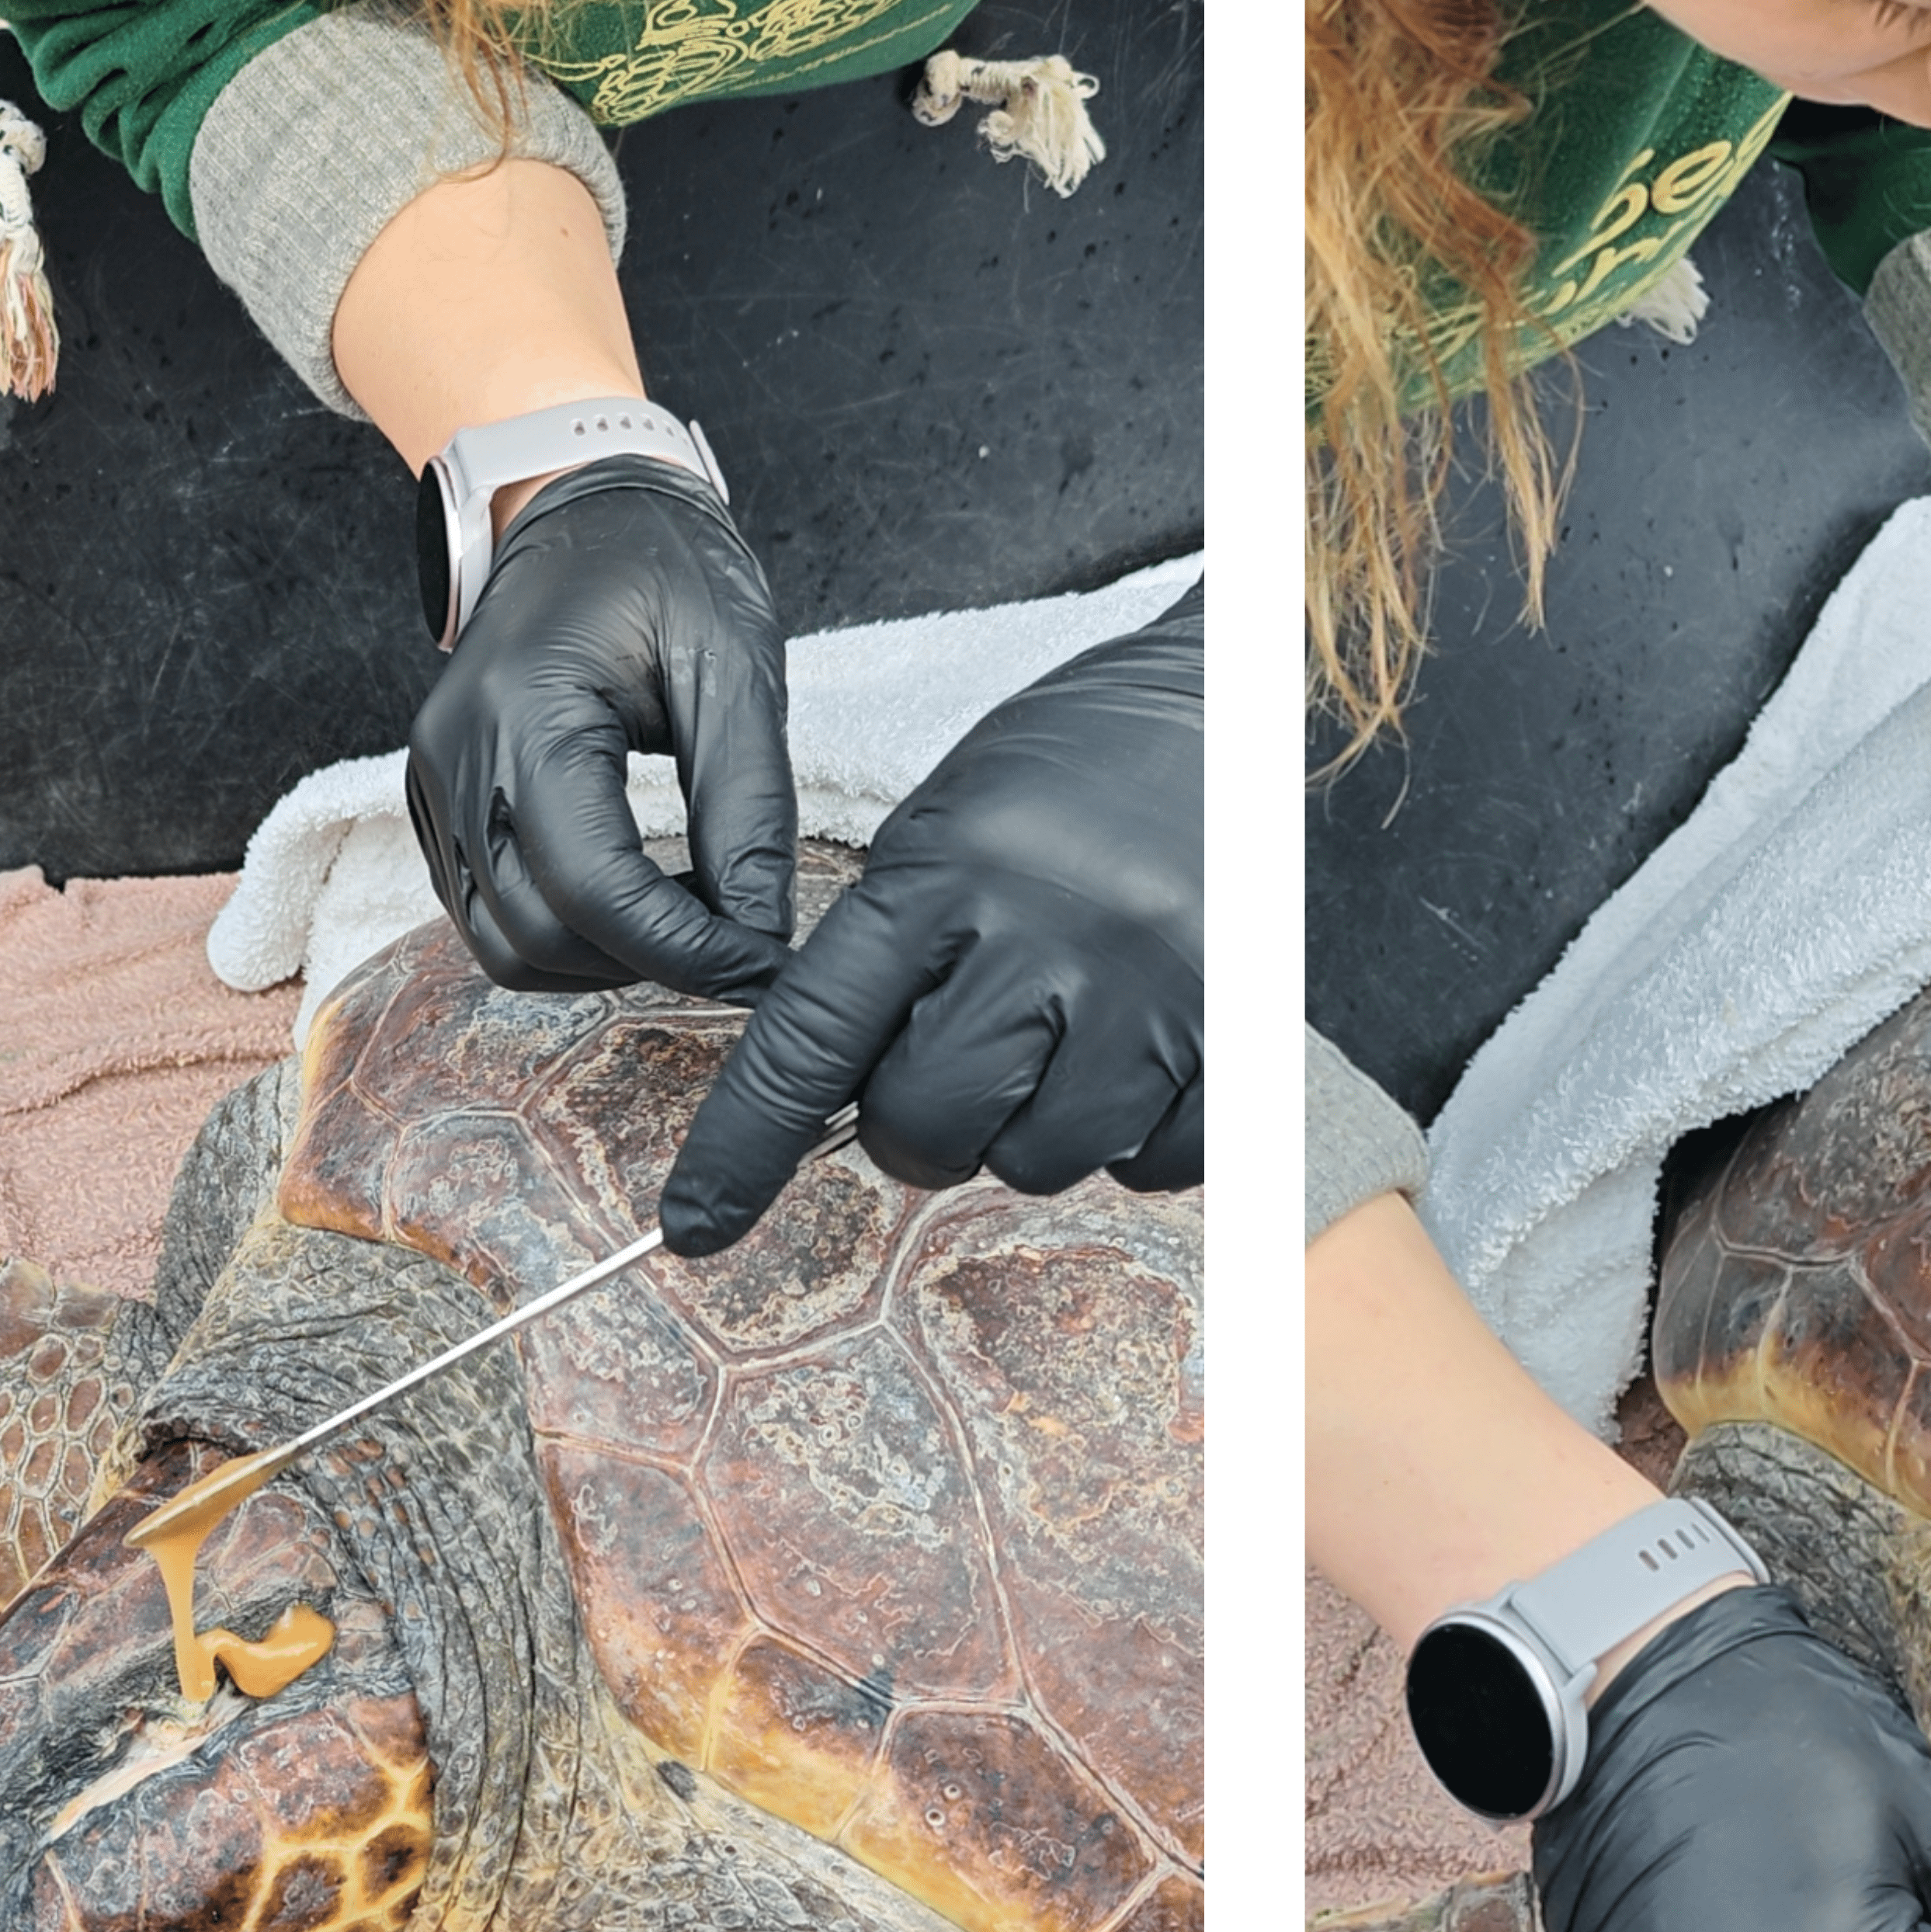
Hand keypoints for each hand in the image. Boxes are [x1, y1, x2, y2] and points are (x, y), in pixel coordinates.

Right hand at [402, 455, 792, 998]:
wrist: (581, 509)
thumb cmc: (660, 568)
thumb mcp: (732, 670)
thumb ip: (749, 809)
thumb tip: (764, 933)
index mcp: (526, 713)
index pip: (593, 886)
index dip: (685, 948)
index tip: (763, 965)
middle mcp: (457, 758)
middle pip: (538, 933)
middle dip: (647, 960)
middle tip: (736, 941)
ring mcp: (434, 785)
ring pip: (503, 944)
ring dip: (600, 960)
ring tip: (684, 921)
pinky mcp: (438, 803)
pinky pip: (485, 913)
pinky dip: (561, 934)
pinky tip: (632, 899)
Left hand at [659, 590, 1198, 1254]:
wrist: (1230, 707)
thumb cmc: (1069, 773)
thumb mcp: (943, 831)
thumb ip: (883, 960)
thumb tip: (826, 1102)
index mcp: (943, 875)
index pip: (811, 1042)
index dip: (743, 1148)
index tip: (693, 1225)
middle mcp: (1043, 938)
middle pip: (924, 1127)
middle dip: (914, 1121)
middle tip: (954, 1057)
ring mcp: (1149, 993)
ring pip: (1034, 1161)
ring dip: (1027, 1128)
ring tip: (1061, 1032)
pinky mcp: (1237, 1037)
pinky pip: (1150, 1166)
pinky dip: (1131, 1137)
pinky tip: (1135, 1051)